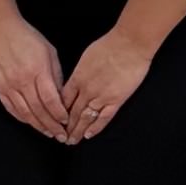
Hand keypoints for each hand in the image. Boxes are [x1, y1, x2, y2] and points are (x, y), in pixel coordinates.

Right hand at [0, 16, 69, 139]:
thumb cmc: (26, 37)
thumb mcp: (48, 51)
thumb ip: (55, 74)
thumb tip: (61, 95)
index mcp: (37, 70)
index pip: (50, 99)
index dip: (59, 113)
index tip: (66, 121)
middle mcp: (22, 81)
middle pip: (38, 110)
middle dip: (51, 125)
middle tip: (60, 135)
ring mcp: (9, 86)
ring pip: (25, 113)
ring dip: (38, 126)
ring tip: (48, 133)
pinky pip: (12, 109)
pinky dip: (22, 118)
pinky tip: (31, 123)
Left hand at [60, 28, 152, 142]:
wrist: (130, 44)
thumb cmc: (111, 44)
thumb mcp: (87, 55)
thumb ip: (81, 71)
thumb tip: (77, 80)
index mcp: (78, 77)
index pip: (64, 100)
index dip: (58, 112)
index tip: (55, 119)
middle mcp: (87, 90)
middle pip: (72, 113)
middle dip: (66, 127)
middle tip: (61, 136)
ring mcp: (101, 97)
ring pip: (85, 118)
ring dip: (77, 131)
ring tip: (72, 141)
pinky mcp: (116, 100)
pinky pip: (104, 118)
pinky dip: (95, 128)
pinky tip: (89, 135)